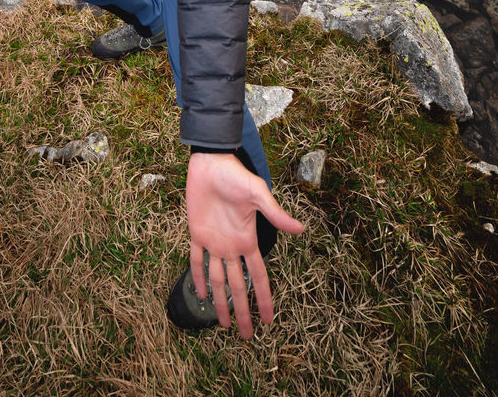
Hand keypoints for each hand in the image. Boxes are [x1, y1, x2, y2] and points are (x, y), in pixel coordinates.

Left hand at [186, 152, 304, 338]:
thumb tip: (301, 229)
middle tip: (246, 336)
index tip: (270, 321)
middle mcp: (232, 246)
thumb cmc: (235, 176)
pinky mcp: (196, 233)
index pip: (258, 277)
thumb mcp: (258, 194)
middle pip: (238, 286)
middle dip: (243, 311)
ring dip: (220, 302)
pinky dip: (196, 277)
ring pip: (217, 280)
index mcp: (248, 240)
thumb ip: (275, 213)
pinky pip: (196, 261)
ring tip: (222, 325)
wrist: (210, 162)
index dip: (264, 299)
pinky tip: (200, 294)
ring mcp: (214, 242)